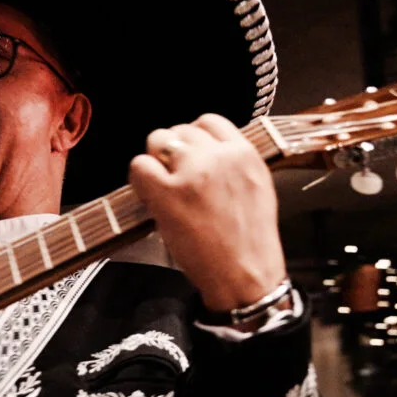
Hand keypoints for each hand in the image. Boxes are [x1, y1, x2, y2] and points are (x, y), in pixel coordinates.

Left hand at [129, 114, 286, 312]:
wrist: (245, 275)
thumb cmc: (250, 240)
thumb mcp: (257, 187)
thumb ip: (233, 163)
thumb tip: (207, 151)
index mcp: (244, 153)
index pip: (209, 121)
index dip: (194, 137)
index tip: (189, 154)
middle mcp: (218, 156)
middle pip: (180, 130)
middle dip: (173, 150)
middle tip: (173, 176)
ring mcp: (192, 172)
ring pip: (157, 140)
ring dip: (155, 160)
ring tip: (162, 185)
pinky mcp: (168, 192)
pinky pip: (139, 166)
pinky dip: (139, 178)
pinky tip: (150, 194)